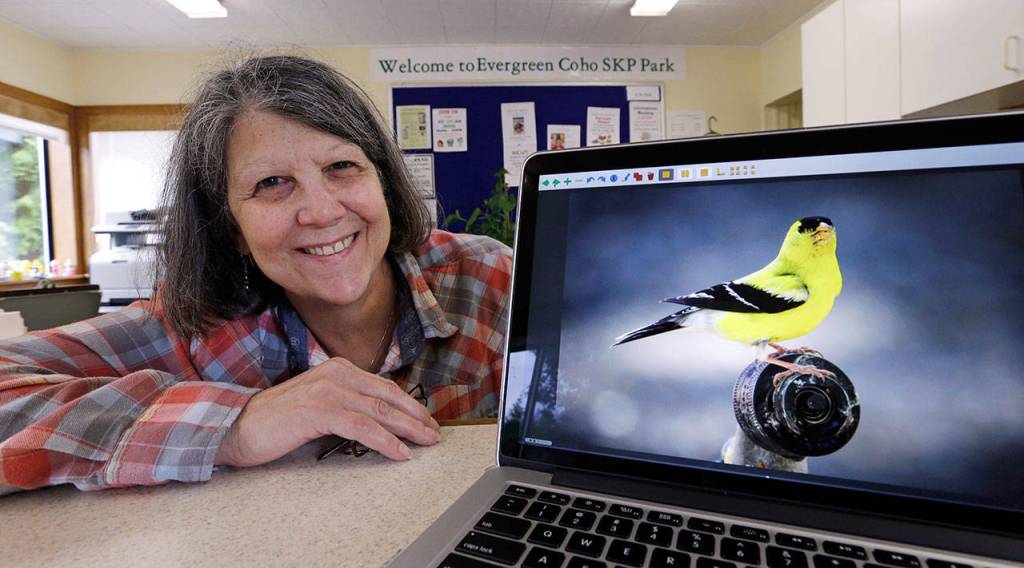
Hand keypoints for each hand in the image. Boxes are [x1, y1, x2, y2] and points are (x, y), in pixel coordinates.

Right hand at [215, 357, 439, 466]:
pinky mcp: (318, 411)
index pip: (383, 386)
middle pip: (388, 395)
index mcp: (337, 369)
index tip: (426, 419)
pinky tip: (398, 452)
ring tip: (424, 442)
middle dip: (416, 415)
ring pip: (379, 409)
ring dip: (407, 428)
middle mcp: (335, 374)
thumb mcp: (317, 406)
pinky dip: (384, 440)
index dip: (409, 404)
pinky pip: (361, 426)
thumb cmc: (276, 421)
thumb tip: (378, 422)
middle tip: (434, 432)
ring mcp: (327, 390)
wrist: (235, 426)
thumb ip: (344, 406)